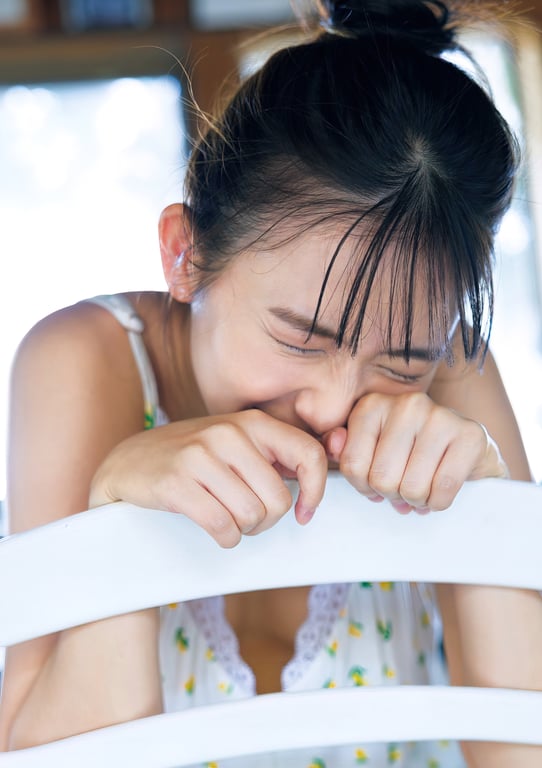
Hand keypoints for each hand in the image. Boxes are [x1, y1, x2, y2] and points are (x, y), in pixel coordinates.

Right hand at [89, 410, 326, 546]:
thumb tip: (316, 481)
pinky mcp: (176, 482)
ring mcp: (200, 456)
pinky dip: (225, 538)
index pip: (309, 454)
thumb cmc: (190, 458)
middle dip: (267, 521)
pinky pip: (222, 526)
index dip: (315, 491)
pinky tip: (215, 530)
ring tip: (227, 520)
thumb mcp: (234, 444)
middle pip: (279, 500)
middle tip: (248, 519)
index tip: (305, 513)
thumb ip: (272, 456)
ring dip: (243, 531)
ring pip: (251, 516)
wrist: (127, 463)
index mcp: (251, 422)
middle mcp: (228, 433)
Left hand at [323, 392, 508, 513]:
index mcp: (374, 405)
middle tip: (403, 489)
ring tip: (422, 489)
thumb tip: (333, 444)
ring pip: (411, 487)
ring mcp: (440, 416)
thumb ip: (345, 449)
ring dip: (416, 500)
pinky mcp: (470, 435)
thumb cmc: (411, 454)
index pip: (353, 465)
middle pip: (382, 478)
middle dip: (393, 495)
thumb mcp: (371, 449)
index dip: (365, 487)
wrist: (468, 452)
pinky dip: (438, 502)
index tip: (377, 483)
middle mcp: (407, 404)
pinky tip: (440, 491)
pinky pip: (442, 490)